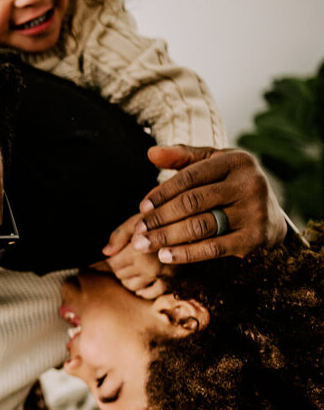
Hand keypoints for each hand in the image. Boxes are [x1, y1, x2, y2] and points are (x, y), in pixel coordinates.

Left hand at [100, 213, 170, 298]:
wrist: (191, 225)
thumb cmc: (161, 220)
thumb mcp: (137, 221)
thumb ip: (118, 236)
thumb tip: (104, 253)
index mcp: (138, 250)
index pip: (112, 263)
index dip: (113, 256)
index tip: (118, 250)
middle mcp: (150, 267)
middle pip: (120, 275)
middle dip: (119, 267)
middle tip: (126, 257)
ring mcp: (162, 277)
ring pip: (132, 286)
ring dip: (128, 278)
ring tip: (133, 267)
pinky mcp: (172, 282)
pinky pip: (151, 294)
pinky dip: (142, 291)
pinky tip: (141, 283)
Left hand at [131, 145, 286, 264]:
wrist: (272, 218)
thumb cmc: (232, 185)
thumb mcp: (214, 164)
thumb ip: (183, 157)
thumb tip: (150, 153)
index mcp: (237, 161)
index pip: (190, 176)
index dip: (162, 193)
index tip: (142, 207)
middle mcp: (250, 184)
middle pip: (192, 202)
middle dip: (159, 217)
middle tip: (138, 230)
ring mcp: (254, 212)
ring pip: (199, 226)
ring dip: (166, 237)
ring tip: (142, 244)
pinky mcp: (254, 239)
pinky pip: (212, 248)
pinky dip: (185, 253)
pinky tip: (164, 255)